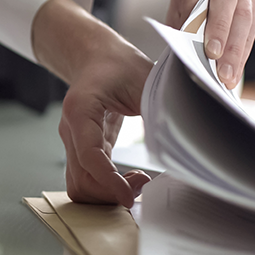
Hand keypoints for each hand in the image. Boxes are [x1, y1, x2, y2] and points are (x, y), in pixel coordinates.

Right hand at [33, 0, 152, 206]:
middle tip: (142, 184)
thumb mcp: (145, 80)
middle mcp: (71, 130)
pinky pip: (85, 181)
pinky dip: (105, 189)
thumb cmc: (118, 65)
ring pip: (78, 186)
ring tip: (135, 183)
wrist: (97, 58)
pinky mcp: (80, 151)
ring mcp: (72, 143)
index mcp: (81, 109)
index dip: (109, 181)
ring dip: (106, 194)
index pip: (89, 155)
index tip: (130, 197)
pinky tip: (126, 180)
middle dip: (111, 192)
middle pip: (81, 180)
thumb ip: (159, 109)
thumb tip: (183, 141)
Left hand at [166, 0, 254, 88]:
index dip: (199, 17)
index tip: (196, 42)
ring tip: (227, 73)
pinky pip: (254, 24)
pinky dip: (244, 49)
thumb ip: (180, 19)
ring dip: (236, 47)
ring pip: (244, 13)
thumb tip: (182, 50)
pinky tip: (236, 68)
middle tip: (214, 59)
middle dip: (221, 32)